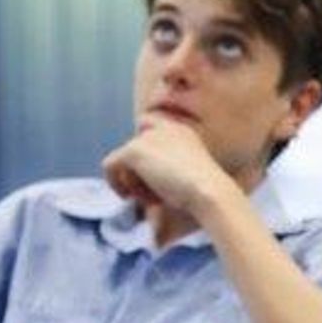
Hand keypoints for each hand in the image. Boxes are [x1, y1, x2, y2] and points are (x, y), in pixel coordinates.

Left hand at [103, 116, 235, 220]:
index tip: (145, 172)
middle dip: (138, 170)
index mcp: (181, 131)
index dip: (142, 147)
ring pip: (123, 158)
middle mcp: (164, 127)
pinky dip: (116, 182)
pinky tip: (129, 196)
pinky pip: (110, 165)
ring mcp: (147, 137)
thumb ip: (167, 165)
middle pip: (134, 146)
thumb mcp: (189, 173)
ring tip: (148, 198)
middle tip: (150, 193)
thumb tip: (140, 176)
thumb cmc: (206, 193)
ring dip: (131, 179)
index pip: (148, 124)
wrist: (210, 193)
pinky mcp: (133, 150)